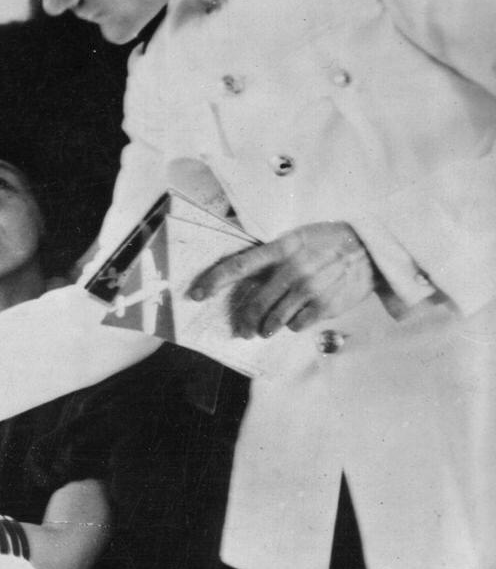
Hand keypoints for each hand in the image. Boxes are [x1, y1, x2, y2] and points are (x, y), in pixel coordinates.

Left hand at [188, 221, 376, 337]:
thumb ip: (271, 256)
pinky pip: (296, 325)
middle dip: (244, 321)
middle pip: (256, 303)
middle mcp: (292, 269)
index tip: (196, 294)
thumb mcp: (297, 238)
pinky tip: (298, 316)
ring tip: (267, 328)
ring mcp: (309, 289)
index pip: (239, 265)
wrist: (371, 249)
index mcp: (281, 248)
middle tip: (242, 330)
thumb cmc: (327, 242)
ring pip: (274, 320)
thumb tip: (244, 277)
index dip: (214, 280)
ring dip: (267, 327)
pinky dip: (292, 325)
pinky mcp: (325, 306)